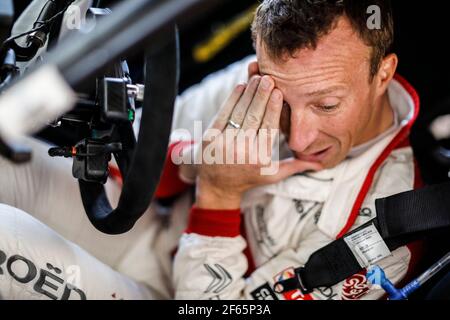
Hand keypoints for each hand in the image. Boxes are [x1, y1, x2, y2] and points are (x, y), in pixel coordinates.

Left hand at [195, 75, 321, 209]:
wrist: (216, 185)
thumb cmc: (248, 178)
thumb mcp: (272, 176)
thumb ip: (294, 167)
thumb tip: (320, 164)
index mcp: (259, 159)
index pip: (268, 129)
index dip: (273, 109)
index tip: (279, 92)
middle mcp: (241, 152)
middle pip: (254, 117)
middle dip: (261, 95)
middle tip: (269, 78)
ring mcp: (223, 144)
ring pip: (239, 113)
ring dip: (248, 93)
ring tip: (257, 77)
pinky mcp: (209, 138)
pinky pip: (224, 114)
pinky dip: (232, 99)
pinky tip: (241, 86)